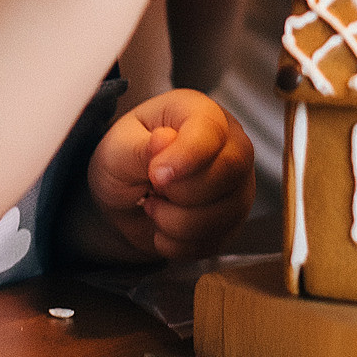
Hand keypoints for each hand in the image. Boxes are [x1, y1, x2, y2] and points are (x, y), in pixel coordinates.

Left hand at [84, 91, 255, 260]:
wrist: (125, 201)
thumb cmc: (125, 161)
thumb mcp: (117, 148)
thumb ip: (140, 146)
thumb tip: (166, 140)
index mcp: (198, 112)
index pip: (210, 131)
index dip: (186, 157)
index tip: (156, 176)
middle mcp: (230, 144)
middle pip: (229, 171)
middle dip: (180, 193)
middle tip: (150, 190)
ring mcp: (239, 184)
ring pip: (224, 213)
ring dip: (175, 223)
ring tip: (154, 206)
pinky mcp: (234, 220)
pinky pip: (216, 241)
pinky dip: (179, 244)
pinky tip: (164, 227)